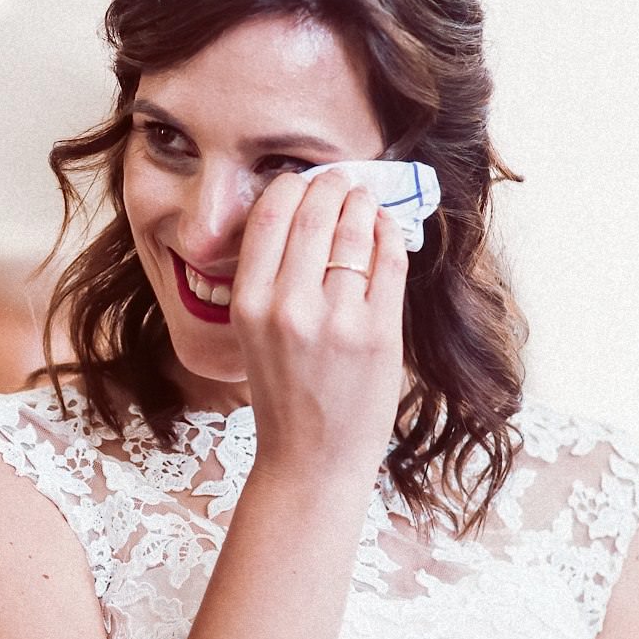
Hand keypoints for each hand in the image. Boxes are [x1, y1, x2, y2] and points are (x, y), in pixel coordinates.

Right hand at [229, 170, 407, 475]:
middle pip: (315, 214)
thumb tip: (304, 214)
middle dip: (332, 186)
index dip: (292, 186)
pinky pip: (388, 262)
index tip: (304, 180)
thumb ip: (272, 279)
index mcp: (249, 304)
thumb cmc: (283, 396)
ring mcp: (335, 319)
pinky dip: (389, 235)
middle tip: (342, 178)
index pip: (270, 217)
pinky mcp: (377, 333)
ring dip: (363, 204)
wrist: (310, 459)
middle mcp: (288, 307)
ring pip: (354, 232)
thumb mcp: (254, 334)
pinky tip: (386, 229)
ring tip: (364, 198)